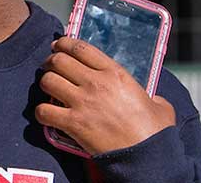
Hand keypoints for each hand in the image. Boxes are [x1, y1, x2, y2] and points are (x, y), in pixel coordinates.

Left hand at [35, 37, 174, 153]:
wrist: (146, 156)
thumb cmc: (155, 132)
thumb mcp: (159, 104)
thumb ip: (151, 96)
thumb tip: (153, 100)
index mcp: (115, 73)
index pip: (81, 48)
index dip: (64, 43)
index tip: (58, 46)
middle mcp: (96, 83)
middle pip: (59, 60)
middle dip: (51, 62)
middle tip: (50, 68)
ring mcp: (83, 102)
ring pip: (47, 80)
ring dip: (45, 84)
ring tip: (49, 89)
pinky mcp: (73, 123)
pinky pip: (43, 111)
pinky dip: (41, 112)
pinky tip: (47, 114)